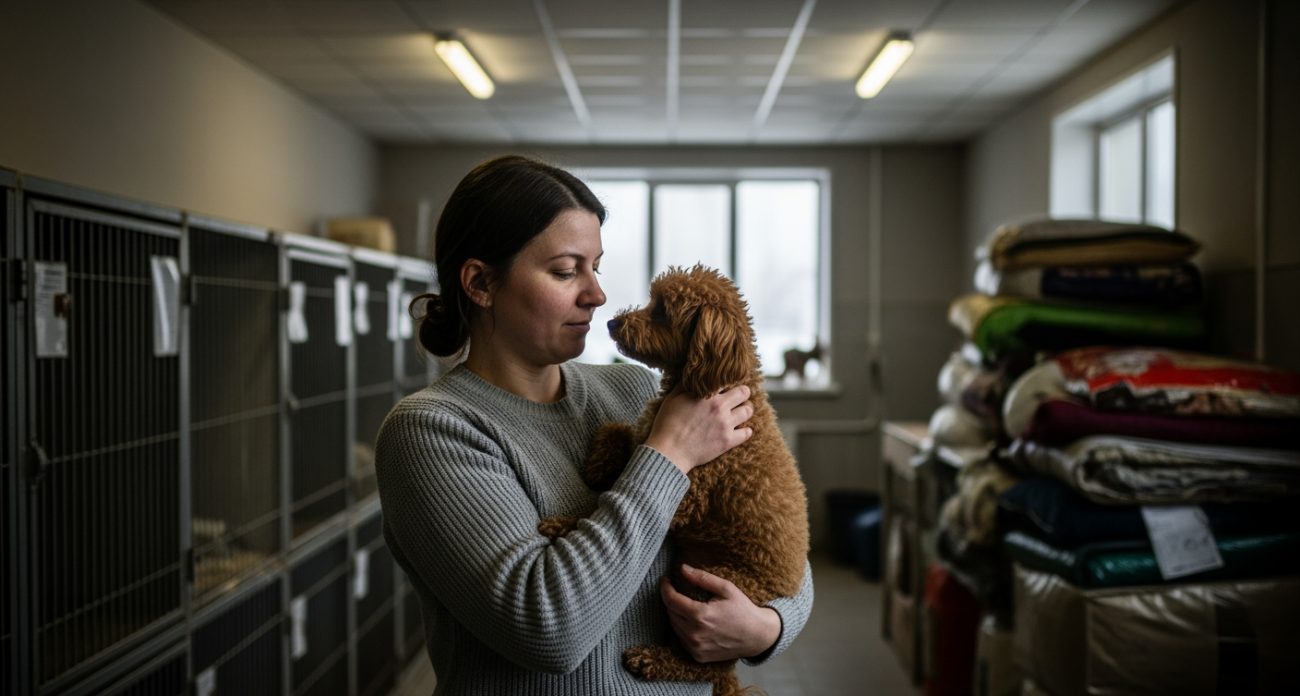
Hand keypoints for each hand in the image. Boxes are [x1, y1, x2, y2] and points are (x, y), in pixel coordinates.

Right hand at [644, 385, 752, 475]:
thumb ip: (685, 385)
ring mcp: (726, 425)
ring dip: (745, 410)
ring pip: (748, 411)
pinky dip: (746, 431)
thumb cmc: (667, 424)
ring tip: (739, 412)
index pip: (728, 380)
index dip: (727, 382)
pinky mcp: (728, 441)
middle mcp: (720, 407)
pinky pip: (747, 433)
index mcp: (707, 395)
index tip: (725, 386)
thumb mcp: (672, 398)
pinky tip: (741, 430)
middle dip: (742, 393)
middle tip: (737, 397)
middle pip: (744, 392)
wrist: (669, 452)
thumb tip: (693, 376)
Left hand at [659, 564, 781, 662]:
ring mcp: (696, 648)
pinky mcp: (698, 656)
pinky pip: (681, 639)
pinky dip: (682, 628)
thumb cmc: (743, 610)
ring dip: (675, 614)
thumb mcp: (726, 588)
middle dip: (671, 600)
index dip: (665, 588)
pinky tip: (692, 621)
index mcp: (701, 616)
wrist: (757, 636)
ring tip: (685, 605)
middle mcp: (696, 634)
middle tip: (677, 590)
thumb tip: (682, 568)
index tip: (665, 580)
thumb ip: (702, 578)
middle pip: (670, 613)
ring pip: (674, 627)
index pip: (671, 600)